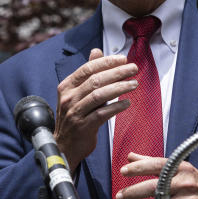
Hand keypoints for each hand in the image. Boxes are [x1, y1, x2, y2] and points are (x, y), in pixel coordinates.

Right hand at [54, 48, 138, 170]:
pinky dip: (116, 107)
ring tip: (134, 84)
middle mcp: (69, 98)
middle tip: (133, 69)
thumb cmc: (73, 118)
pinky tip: (127, 103)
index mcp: (66, 87)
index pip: (88, 69)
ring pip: (99, 95)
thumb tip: (96, 52)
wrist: (64, 146)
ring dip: (119, 88)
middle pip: (95, 80)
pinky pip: (102, 114)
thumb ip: (87, 73)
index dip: (106, 62)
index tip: (123, 59)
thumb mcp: (76, 93)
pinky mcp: (84, 127)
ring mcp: (75, 113)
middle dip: (117, 72)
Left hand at [115, 153, 197, 198]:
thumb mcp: (181, 169)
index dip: (138, 168)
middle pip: (154, 187)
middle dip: (133, 192)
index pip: (156, 165)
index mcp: (182, 169)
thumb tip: (131, 157)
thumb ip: (154, 163)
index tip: (123, 171)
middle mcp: (184, 184)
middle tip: (120, 196)